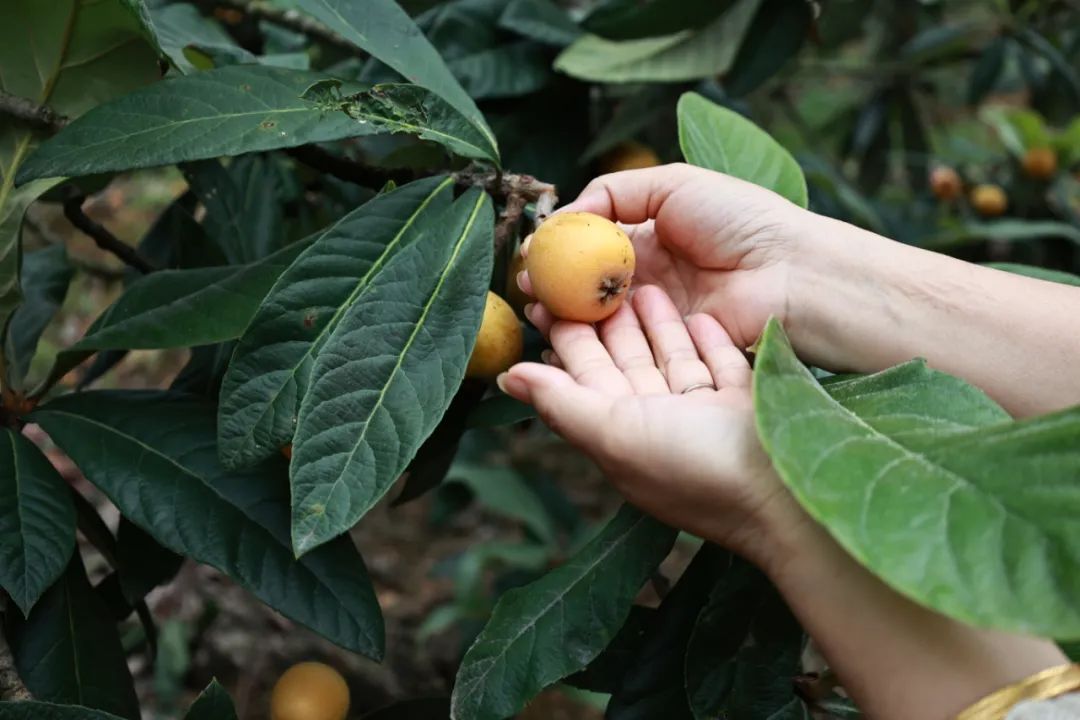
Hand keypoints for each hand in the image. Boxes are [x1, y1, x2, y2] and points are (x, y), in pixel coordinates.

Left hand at [498, 284, 800, 560]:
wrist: (784, 495)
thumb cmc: (693, 468)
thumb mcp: (613, 434)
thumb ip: (562, 402)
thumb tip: (507, 377)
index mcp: (620, 433)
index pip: (585, 375)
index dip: (567, 336)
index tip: (549, 294)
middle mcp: (657, 424)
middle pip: (626, 362)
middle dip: (610, 320)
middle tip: (596, 272)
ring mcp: (702, 417)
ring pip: (671, 360)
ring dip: (656, 323)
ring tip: (646, 282)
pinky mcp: (740, 407)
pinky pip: (717, 366)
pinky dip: (705, 339)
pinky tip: (698, 312)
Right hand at [518, 164, 809, 350]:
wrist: (789, 273)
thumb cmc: (741, 220)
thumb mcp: (673, 184)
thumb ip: (615, 192)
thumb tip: (566, 212)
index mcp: (654, 232)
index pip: (594, 240)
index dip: (561, 246)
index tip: (532, 250)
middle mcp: (651, 273)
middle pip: (588, 280)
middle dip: (553, 282)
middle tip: (525, 285)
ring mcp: (656, 313)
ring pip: (597, 313)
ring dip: (562, 311)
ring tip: (535, 307)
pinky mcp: (663, 347)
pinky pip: (617, 344)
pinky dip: (586, 340)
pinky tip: (559, 334)